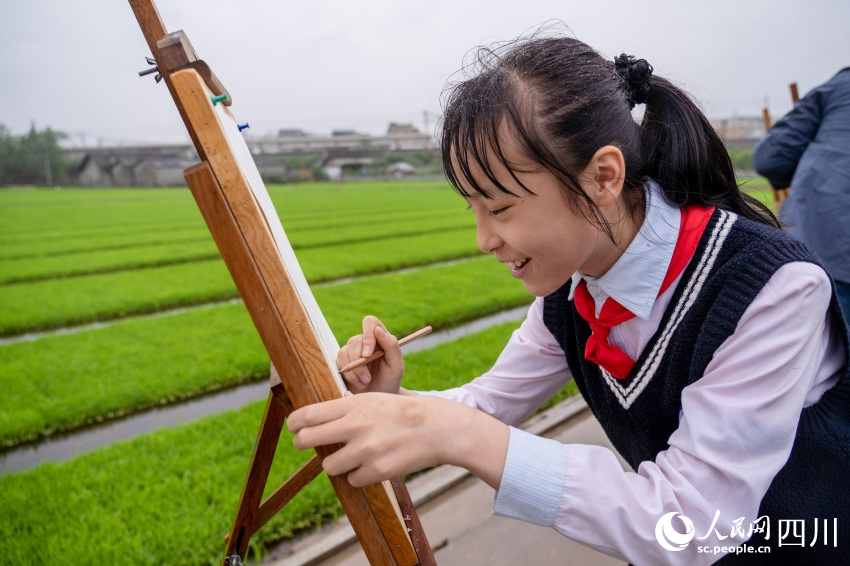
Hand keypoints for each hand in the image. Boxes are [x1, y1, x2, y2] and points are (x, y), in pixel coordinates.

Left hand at [287, 393, 509, 488]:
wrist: (436, 427)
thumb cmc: (400, 412)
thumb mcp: (372, 399)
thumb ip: (345, 408)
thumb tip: (314, 418)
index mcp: (353, 405)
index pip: (307, 415)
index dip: (295, 423)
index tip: (294, 427)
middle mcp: (355, 426)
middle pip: (307, 439)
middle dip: (303, 442)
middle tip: (307, 443)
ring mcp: (365, 450)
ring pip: (328, 466)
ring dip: (336, 463)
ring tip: (352, 456)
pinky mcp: (377, 470)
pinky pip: (353, 479)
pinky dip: (360, 475)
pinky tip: (374, 464)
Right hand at [337, 316, 403, 393]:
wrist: (379, 397)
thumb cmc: (390, 381)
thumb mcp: (396, 366)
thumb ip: (391, 346)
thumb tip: (378, 330)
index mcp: (380, 338)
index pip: (370, 323)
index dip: (367, 336)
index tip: (367, 355)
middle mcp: (364, 341)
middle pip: (354, 340)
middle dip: (360, 363)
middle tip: (368, 379)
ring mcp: (352, 351)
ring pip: (344, 352)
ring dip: (354, 371)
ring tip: (365, 383)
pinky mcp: (342, 362)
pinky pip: (338, 362)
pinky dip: (348, 376)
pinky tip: (358, 384)